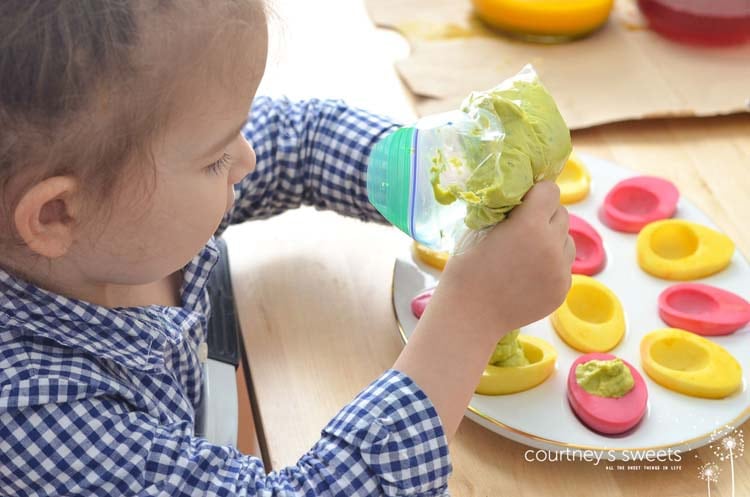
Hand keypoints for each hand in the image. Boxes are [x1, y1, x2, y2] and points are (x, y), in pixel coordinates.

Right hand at [392, 181, 573, 441]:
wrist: (470, 314)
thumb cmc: (467, 267)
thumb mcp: (481, 228)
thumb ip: (507, 211)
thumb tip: (522, 198)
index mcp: (530, 224)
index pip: (551, 191)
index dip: (537, 193)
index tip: (525, 202)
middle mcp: (551, 245)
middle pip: (562, 214)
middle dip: (545, 216)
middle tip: (523, 228)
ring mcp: (560, 270)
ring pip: (567, 240)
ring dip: (552, 240)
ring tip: (527, 253)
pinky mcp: (562, 289)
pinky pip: (564, 266)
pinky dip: (551, 265)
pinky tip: (528, 274)